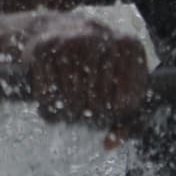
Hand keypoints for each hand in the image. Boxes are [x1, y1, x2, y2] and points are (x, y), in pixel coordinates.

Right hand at [22, 14, 149, 134]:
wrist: (55, 31)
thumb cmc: (96, 67)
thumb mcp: (122, 86)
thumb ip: (127, 121)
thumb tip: (109, 144)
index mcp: (130, 47)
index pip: (126, 104)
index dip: (113, 114)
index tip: (105, 105)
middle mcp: (104, 39)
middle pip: (98, 106)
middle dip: (87, 113)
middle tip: (81, 101)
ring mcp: (73, 41)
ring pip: (72, 105)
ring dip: (65, 113)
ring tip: (66, 98)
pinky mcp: (44, 49)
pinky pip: (48, 98)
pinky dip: (47, 106)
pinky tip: (51, 93)